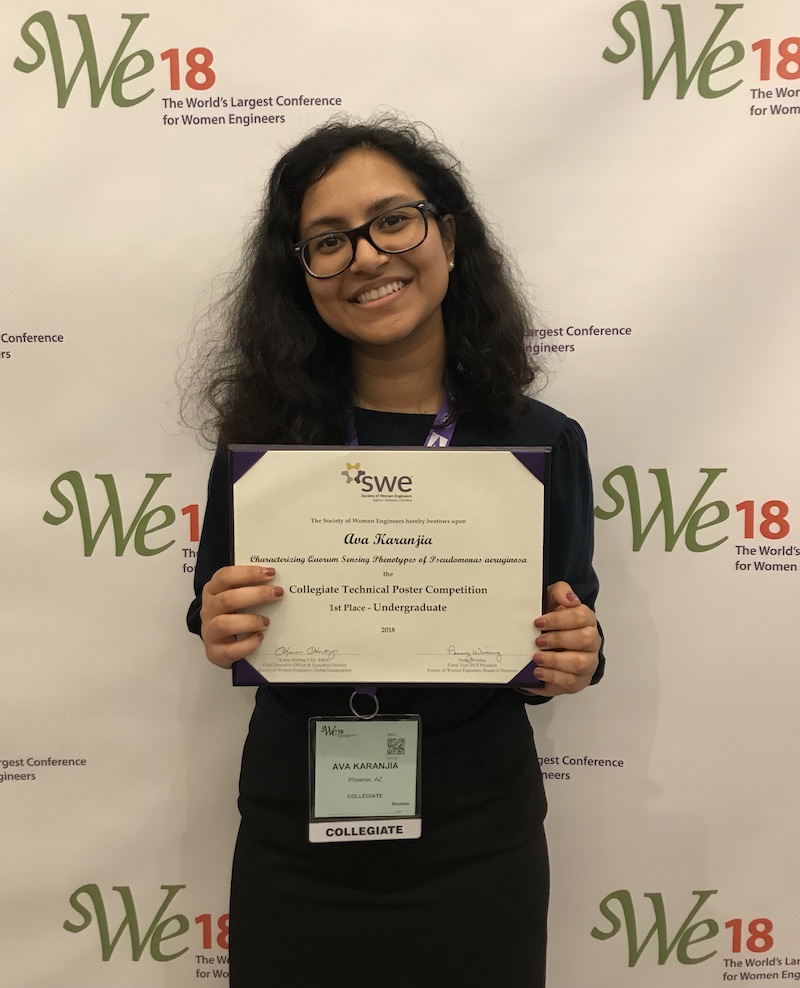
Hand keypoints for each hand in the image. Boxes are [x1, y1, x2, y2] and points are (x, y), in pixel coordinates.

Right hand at [199, 565, 283, 668]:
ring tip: (266, 622)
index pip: (225, 576)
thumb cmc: (233, 615)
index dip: (248, 573)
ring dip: (250, 621)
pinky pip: (231, 650)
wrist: (220, 644)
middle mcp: (208, 610)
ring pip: (224, 624)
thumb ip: (251, 588)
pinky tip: (260, 638)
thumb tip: (277, 583)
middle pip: (227, 599)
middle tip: (277, 593)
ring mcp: (209, 632)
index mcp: (212, 590)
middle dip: (256, 595)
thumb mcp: (237, 597)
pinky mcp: (215, 653)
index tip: (271, 573)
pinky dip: (248, 644)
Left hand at [521, 581, 599, 697]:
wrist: (546, 648)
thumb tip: (569, 599)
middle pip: (584, 639)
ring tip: (536, 658)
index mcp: (586, 619)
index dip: (559, 619)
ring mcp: (588, 662)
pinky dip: (552, 676)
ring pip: (579, 662)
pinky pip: (570, 681)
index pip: (581, 616)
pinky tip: (538, 671)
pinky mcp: (579, 680)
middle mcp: (592, 641)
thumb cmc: (550, 623)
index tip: (538, 622)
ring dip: (555, 660)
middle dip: (558, 640)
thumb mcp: (550, 602)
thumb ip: (559, 592)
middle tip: (538, 641)